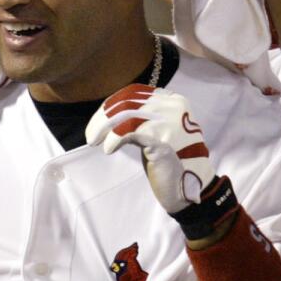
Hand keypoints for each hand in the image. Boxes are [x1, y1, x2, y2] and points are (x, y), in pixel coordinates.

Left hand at [86, 84, 215, 212]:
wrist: (188, 188)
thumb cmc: (169, 160)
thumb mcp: (157, 130)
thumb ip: (141, 116)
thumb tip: (109, 111)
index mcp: (173, 101)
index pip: (134, 92)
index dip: (111, 104)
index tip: (98, 120)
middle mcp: (173, 107)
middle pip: (127, 102)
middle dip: (103, 117)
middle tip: (91, 135)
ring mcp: (170, 123)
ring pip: (126, 114)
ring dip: (104, 127)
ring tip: (94, 141)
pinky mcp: (163, 140)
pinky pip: (130, 132)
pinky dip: (114, 139)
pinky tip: (109, 149)